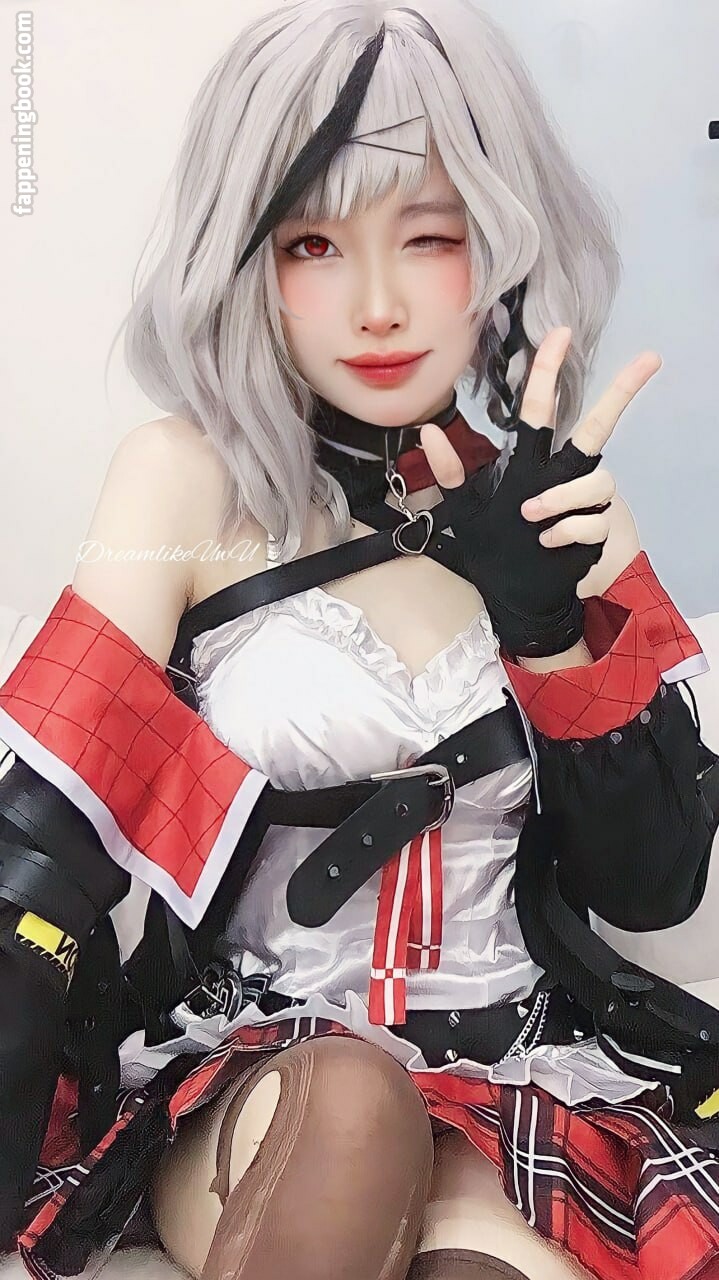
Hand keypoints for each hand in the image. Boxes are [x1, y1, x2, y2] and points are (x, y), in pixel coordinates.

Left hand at [419, 327, 661, 655]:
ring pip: (596, 477)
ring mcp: (581, 501)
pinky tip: (546, 543)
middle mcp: (561, 474)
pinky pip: (591, 518)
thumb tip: (426, 433)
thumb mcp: (461, 509)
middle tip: (648, 360)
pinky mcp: (593, 530)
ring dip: (562, 496)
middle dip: (622, 393)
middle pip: (598, 427)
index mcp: (530, 462)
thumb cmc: (491, 546)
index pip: (540, 408)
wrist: (513, 594)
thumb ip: (449, 471)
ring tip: (532, 518)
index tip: (560, 334)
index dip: (548, 372)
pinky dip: (566, 529)